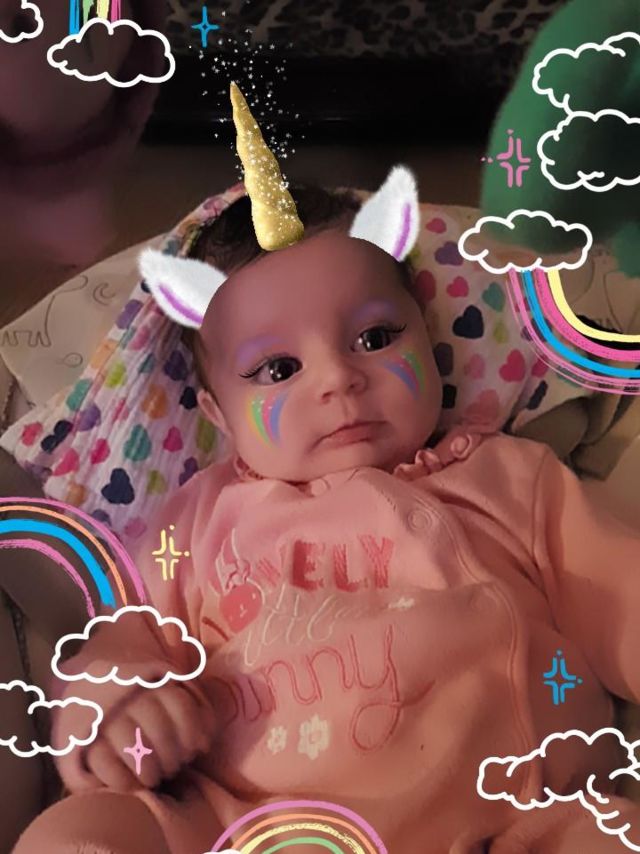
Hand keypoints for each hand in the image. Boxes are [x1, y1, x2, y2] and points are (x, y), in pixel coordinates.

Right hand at [70, 684, 215, 791]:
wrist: (90, 700)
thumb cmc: (144, 710)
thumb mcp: (167, 699)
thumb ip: (192, 709)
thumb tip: (205, 741)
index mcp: (152, 683)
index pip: (179, 703)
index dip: (191, 730)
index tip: (195, 749)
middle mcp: (127, 697)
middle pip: (158, 727)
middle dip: (172, 754)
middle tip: (174, 767)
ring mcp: (104, 719)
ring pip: (132, 743)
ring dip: (149, 768)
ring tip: (154, 778)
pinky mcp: (84, 744)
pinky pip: (105, 764)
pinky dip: (123, 780)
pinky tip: (133, 785)